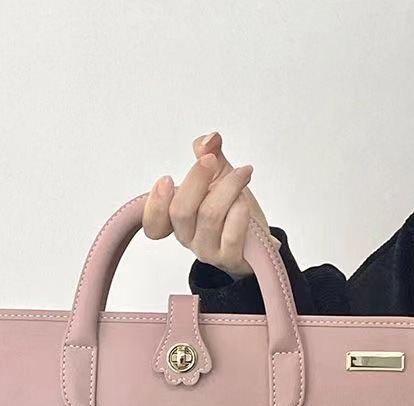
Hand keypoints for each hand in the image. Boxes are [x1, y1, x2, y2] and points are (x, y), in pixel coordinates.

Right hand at [142, 132, 271, 275]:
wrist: (259, 238)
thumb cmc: (234, 209)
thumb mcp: (219, 176)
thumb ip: (209, 155)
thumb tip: (209, 139)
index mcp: (178, 220)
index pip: (154, 223)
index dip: (155, 204)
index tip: (167, 180)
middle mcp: (188, 237)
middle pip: (181, 211)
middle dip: (196, 179)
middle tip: (211, 160)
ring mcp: (208, 250)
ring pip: (209, 216)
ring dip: (228, 188)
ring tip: (242, 175)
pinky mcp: (230, 258)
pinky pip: (231, 233)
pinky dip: (240, 210)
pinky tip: (245, 201)